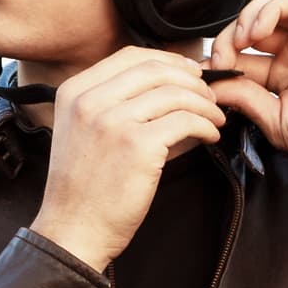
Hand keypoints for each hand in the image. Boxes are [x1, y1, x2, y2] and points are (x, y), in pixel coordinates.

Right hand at [32, 46, 223, 271]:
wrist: (73, 231)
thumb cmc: (84, 189)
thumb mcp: (83, 132)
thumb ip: (116, 104)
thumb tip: (171, 86)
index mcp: (74, 91)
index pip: (130, 56)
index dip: (168, 60)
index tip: (189, 73)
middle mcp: (90, 100)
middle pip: (155, 69)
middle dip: (191, 79)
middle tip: (209, 94)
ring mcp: (112, 121)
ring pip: (174, 93)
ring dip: (204, 103)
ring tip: (215, 119)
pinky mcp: (136, 145)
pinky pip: (185, 121)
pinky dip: (205, 125)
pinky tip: (209, 136)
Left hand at [201, 0, 287, 171]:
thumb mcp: (274, 120)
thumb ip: (244, 97)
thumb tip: (210, 82)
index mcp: (279, 75)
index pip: (240, 53)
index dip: (220, 59)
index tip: (209, 77)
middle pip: (251, 24)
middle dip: (228, 37)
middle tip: (221, 60)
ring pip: (271, 4)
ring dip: (247, 17)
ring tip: (240, 42)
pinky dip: (271, 8)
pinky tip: (259, 32)